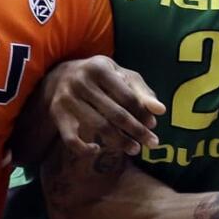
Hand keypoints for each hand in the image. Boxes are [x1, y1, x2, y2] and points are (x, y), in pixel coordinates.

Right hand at [47, 56, 164, 155]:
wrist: (58, 76)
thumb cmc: (99, 77)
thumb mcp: (120, 76)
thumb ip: (141, 92)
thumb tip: (160, 111)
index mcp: (99, 68)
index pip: (127, 96)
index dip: (142, 113)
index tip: (153, 125)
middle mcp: (81, 82)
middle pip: (116, 114)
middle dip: (137, 131)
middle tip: (151, 143)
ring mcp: (67, 99)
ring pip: (99, 127)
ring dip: (120, 142)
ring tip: (134, 149)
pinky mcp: (57, 115)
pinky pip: (71, 139)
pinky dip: (84, 149)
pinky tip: (97, 150)